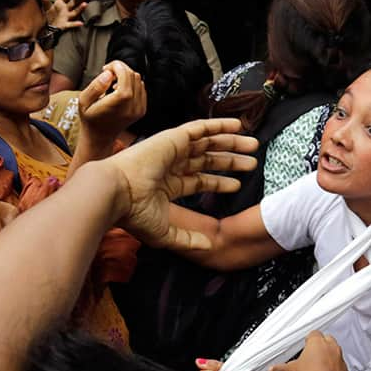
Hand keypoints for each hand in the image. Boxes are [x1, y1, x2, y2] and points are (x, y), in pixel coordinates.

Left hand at [44, 0, 86, 30]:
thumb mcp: (47, 9)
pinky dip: (76, 24)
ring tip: (85, 4)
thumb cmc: (51, 16)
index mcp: (61, 3)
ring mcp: (67, 16)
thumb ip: (46, 4)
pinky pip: (72, 24)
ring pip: (75, 12)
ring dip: (80, 8)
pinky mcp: (66, 24)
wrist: (50, 27)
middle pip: (72, 2)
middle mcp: (66, 9)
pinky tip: (80, 23)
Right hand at [79, 60, 146, 138]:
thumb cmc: (90, 118)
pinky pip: (141, 88)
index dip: (116, 66)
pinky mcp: (142, 110)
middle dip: (120, 69)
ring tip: (112, 84)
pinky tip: (119, 90)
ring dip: (126, 77)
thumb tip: (108, 74)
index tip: (106, 69)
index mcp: (120, 102)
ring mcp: (139, 109)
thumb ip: (96, 85)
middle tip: (108, 75)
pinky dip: (131, 85)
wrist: (100, 136)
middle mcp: (133, 106)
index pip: (126, 74)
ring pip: (138, 80)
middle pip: (133, 75)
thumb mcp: (84, 101)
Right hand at [105, 117, 257, 249]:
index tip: (237, 185)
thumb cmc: (134, 215)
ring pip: (209, 143)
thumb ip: (189, 239)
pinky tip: (238, 125)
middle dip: (231, 161)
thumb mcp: (165, 233)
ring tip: (254, 144)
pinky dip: (219, 125)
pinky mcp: (173, 138)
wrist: (115, 193)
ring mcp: (172, 150)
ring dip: (231, 142)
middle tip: (252, 163)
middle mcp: (171, 165)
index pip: (199, 181)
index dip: (220, 182)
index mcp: (167, 185)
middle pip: (208, 160)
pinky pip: (201, 128)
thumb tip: (210, 245)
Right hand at [269, 331, 349, 370]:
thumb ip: (280, 369)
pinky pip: (338, 365)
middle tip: (310, 356)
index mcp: (317, 342)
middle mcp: (331, 346)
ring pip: (334, 352)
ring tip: (317, 367)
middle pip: (325, 340)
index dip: (307, 340)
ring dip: (327, 357)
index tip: (303, 346)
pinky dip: (333, 369)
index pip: (313, 334)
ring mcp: (339, 358)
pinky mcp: (345, 370)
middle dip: (318, 347)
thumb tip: (272, 370)